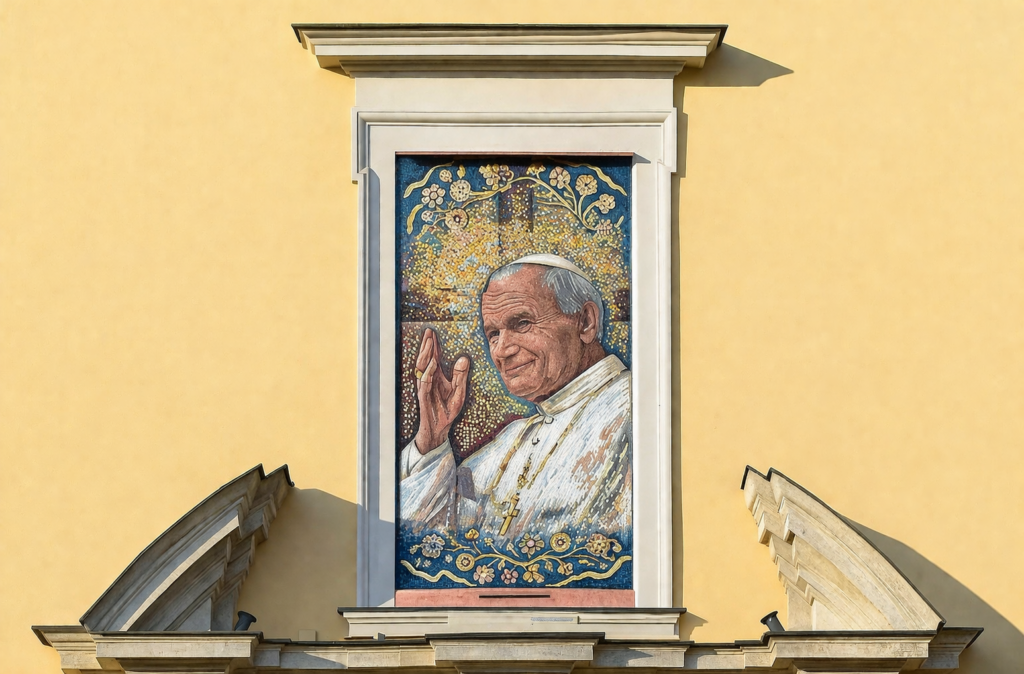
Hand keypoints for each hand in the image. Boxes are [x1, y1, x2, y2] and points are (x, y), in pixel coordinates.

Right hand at [413, 328, 469, 453]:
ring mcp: (425, 387)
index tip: (432, 332)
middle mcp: (429, 380)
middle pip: (426, 359)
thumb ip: (461, 376)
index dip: (433, 345)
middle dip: (427, 345)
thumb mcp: (459, 392)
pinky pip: (425, 382)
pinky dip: (428, 372)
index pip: (433, 357)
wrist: (440, 429)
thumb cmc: (447, 411)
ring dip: (426, 355)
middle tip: (429, 332)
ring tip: (429, 343)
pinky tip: (432, 364)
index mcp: (436, 377)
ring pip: (422, 368)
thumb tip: (464, 358)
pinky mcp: (424, 397)